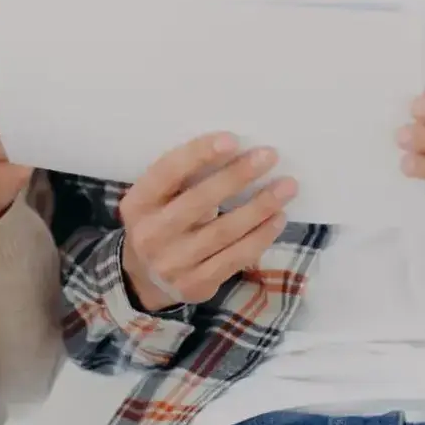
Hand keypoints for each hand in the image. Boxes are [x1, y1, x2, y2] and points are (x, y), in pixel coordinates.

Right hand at [119, 132, 295, 308]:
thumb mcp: (155, 199)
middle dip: (237, 176)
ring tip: (286, 186)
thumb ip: (182, 179)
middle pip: (199, 201)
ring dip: (259, 206)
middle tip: (269, 156)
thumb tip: (236, 151)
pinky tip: (278, 218)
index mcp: (138, 203)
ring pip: (224, 231)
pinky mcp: (196, 285)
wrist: (144, 278)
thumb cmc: (160, 222)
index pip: (167, 173)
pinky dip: (260, 236)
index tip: (232, 139)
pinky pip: (235, 258)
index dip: (198, 155)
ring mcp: (173, 263)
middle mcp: (150, 234)